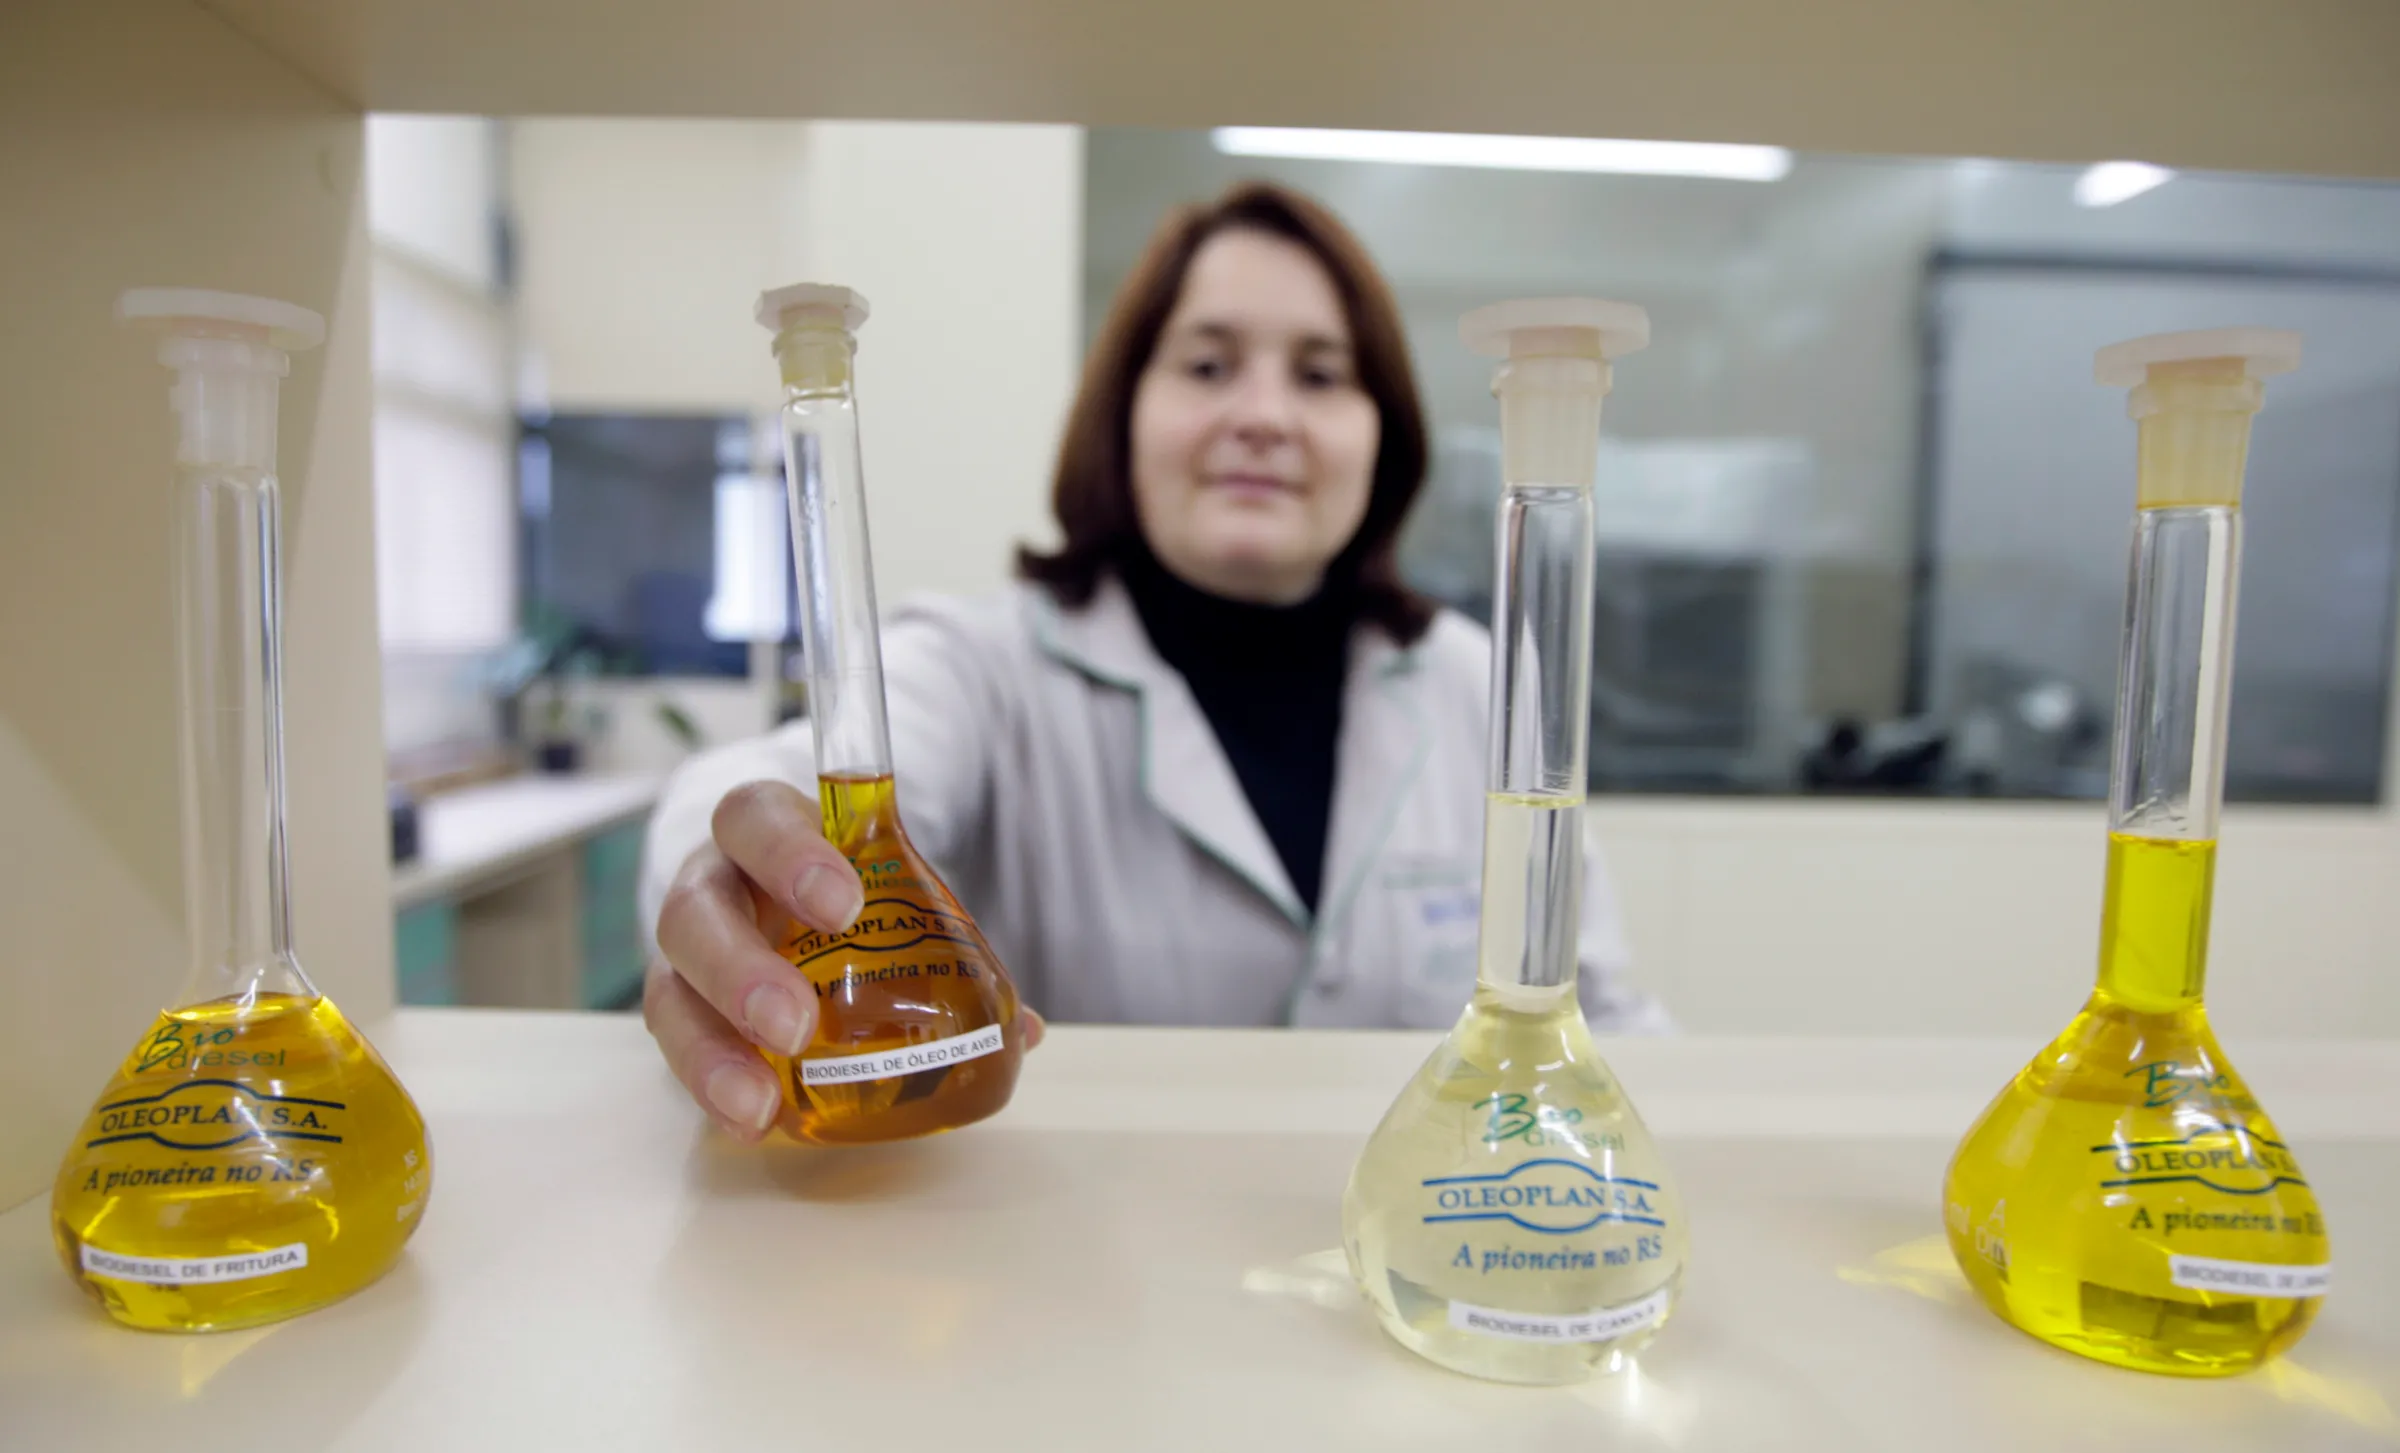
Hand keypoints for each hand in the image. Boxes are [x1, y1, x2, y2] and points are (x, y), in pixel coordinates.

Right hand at [645, 779, 1042, 1140]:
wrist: (775, 917)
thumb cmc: (842, 901)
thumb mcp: (889, 898)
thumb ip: (948, 948)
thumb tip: (1023, 1028)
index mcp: (763, 835)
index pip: (756, 818)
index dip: (790, 853)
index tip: (844, 902)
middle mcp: (710, 888)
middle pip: (694, 911)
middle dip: (741, 968)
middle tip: (798, 1024)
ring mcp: (686, 958)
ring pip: (670, 990)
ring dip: (713, 1048)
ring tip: (760, 1100)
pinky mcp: (681, 1018)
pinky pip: (677, 1052)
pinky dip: (711, 1088)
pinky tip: (750, 1123)